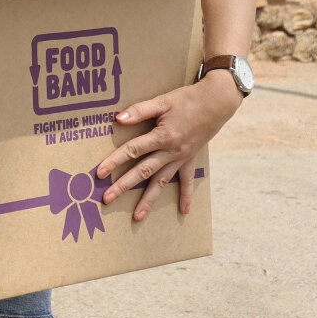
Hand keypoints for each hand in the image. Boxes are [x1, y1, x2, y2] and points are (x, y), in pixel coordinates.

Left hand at [95, 70, 242, 221]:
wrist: (217, 102)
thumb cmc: (187, 99)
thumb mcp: (162, 101)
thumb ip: (140, 110)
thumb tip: (119, 118)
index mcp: (162, 137)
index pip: (132, 151)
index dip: (114, 161)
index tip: (99, 173)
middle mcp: (171, 151)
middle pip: (143, 171)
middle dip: (124, 186)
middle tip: (107, 199)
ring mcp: (181, 158)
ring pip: (162, 182)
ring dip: (149, 200)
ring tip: (137, 217)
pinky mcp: (190, 159)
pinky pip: (187, 181)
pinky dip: (186, 195)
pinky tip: (184, 211)